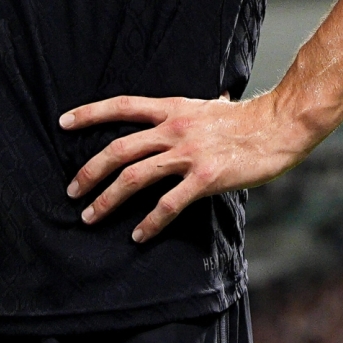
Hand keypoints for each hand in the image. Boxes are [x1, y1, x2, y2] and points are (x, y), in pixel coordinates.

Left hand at [60, 93, 315, 241]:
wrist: (280, 126)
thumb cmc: (248, 119)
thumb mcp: (209, 106)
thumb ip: (189, 113)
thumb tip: (186, 110)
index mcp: (173, 108)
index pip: (122, 106)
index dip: (90, 114)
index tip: (63, 122)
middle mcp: (175, 128)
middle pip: (119, 149)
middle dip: (89, 172)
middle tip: (72, 192)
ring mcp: (188, 153)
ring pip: (134, 177)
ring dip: (107, 200)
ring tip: (91, 216)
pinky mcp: (204, 178)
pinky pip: (167, 204)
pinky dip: (149, 222)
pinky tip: (138, 235)